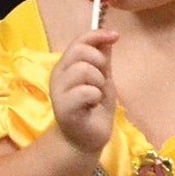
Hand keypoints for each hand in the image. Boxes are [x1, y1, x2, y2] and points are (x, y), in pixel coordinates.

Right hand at [49, 28, 118, 155]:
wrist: (85, 139)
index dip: (97, 35)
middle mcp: (58, 76)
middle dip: (99, 62)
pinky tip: (92, 105)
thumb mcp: (102, 78)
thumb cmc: (93, 108)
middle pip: (80, 52)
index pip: (79, 41)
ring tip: (96, 95)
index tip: (116, 36)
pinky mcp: (64, 109)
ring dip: (98, 81)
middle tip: (102, 80)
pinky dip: (95, 96)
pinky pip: (85, 91)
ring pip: (83, 70)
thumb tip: (109, 36)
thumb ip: (102, 58)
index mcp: (66, 67)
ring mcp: (59, 93)